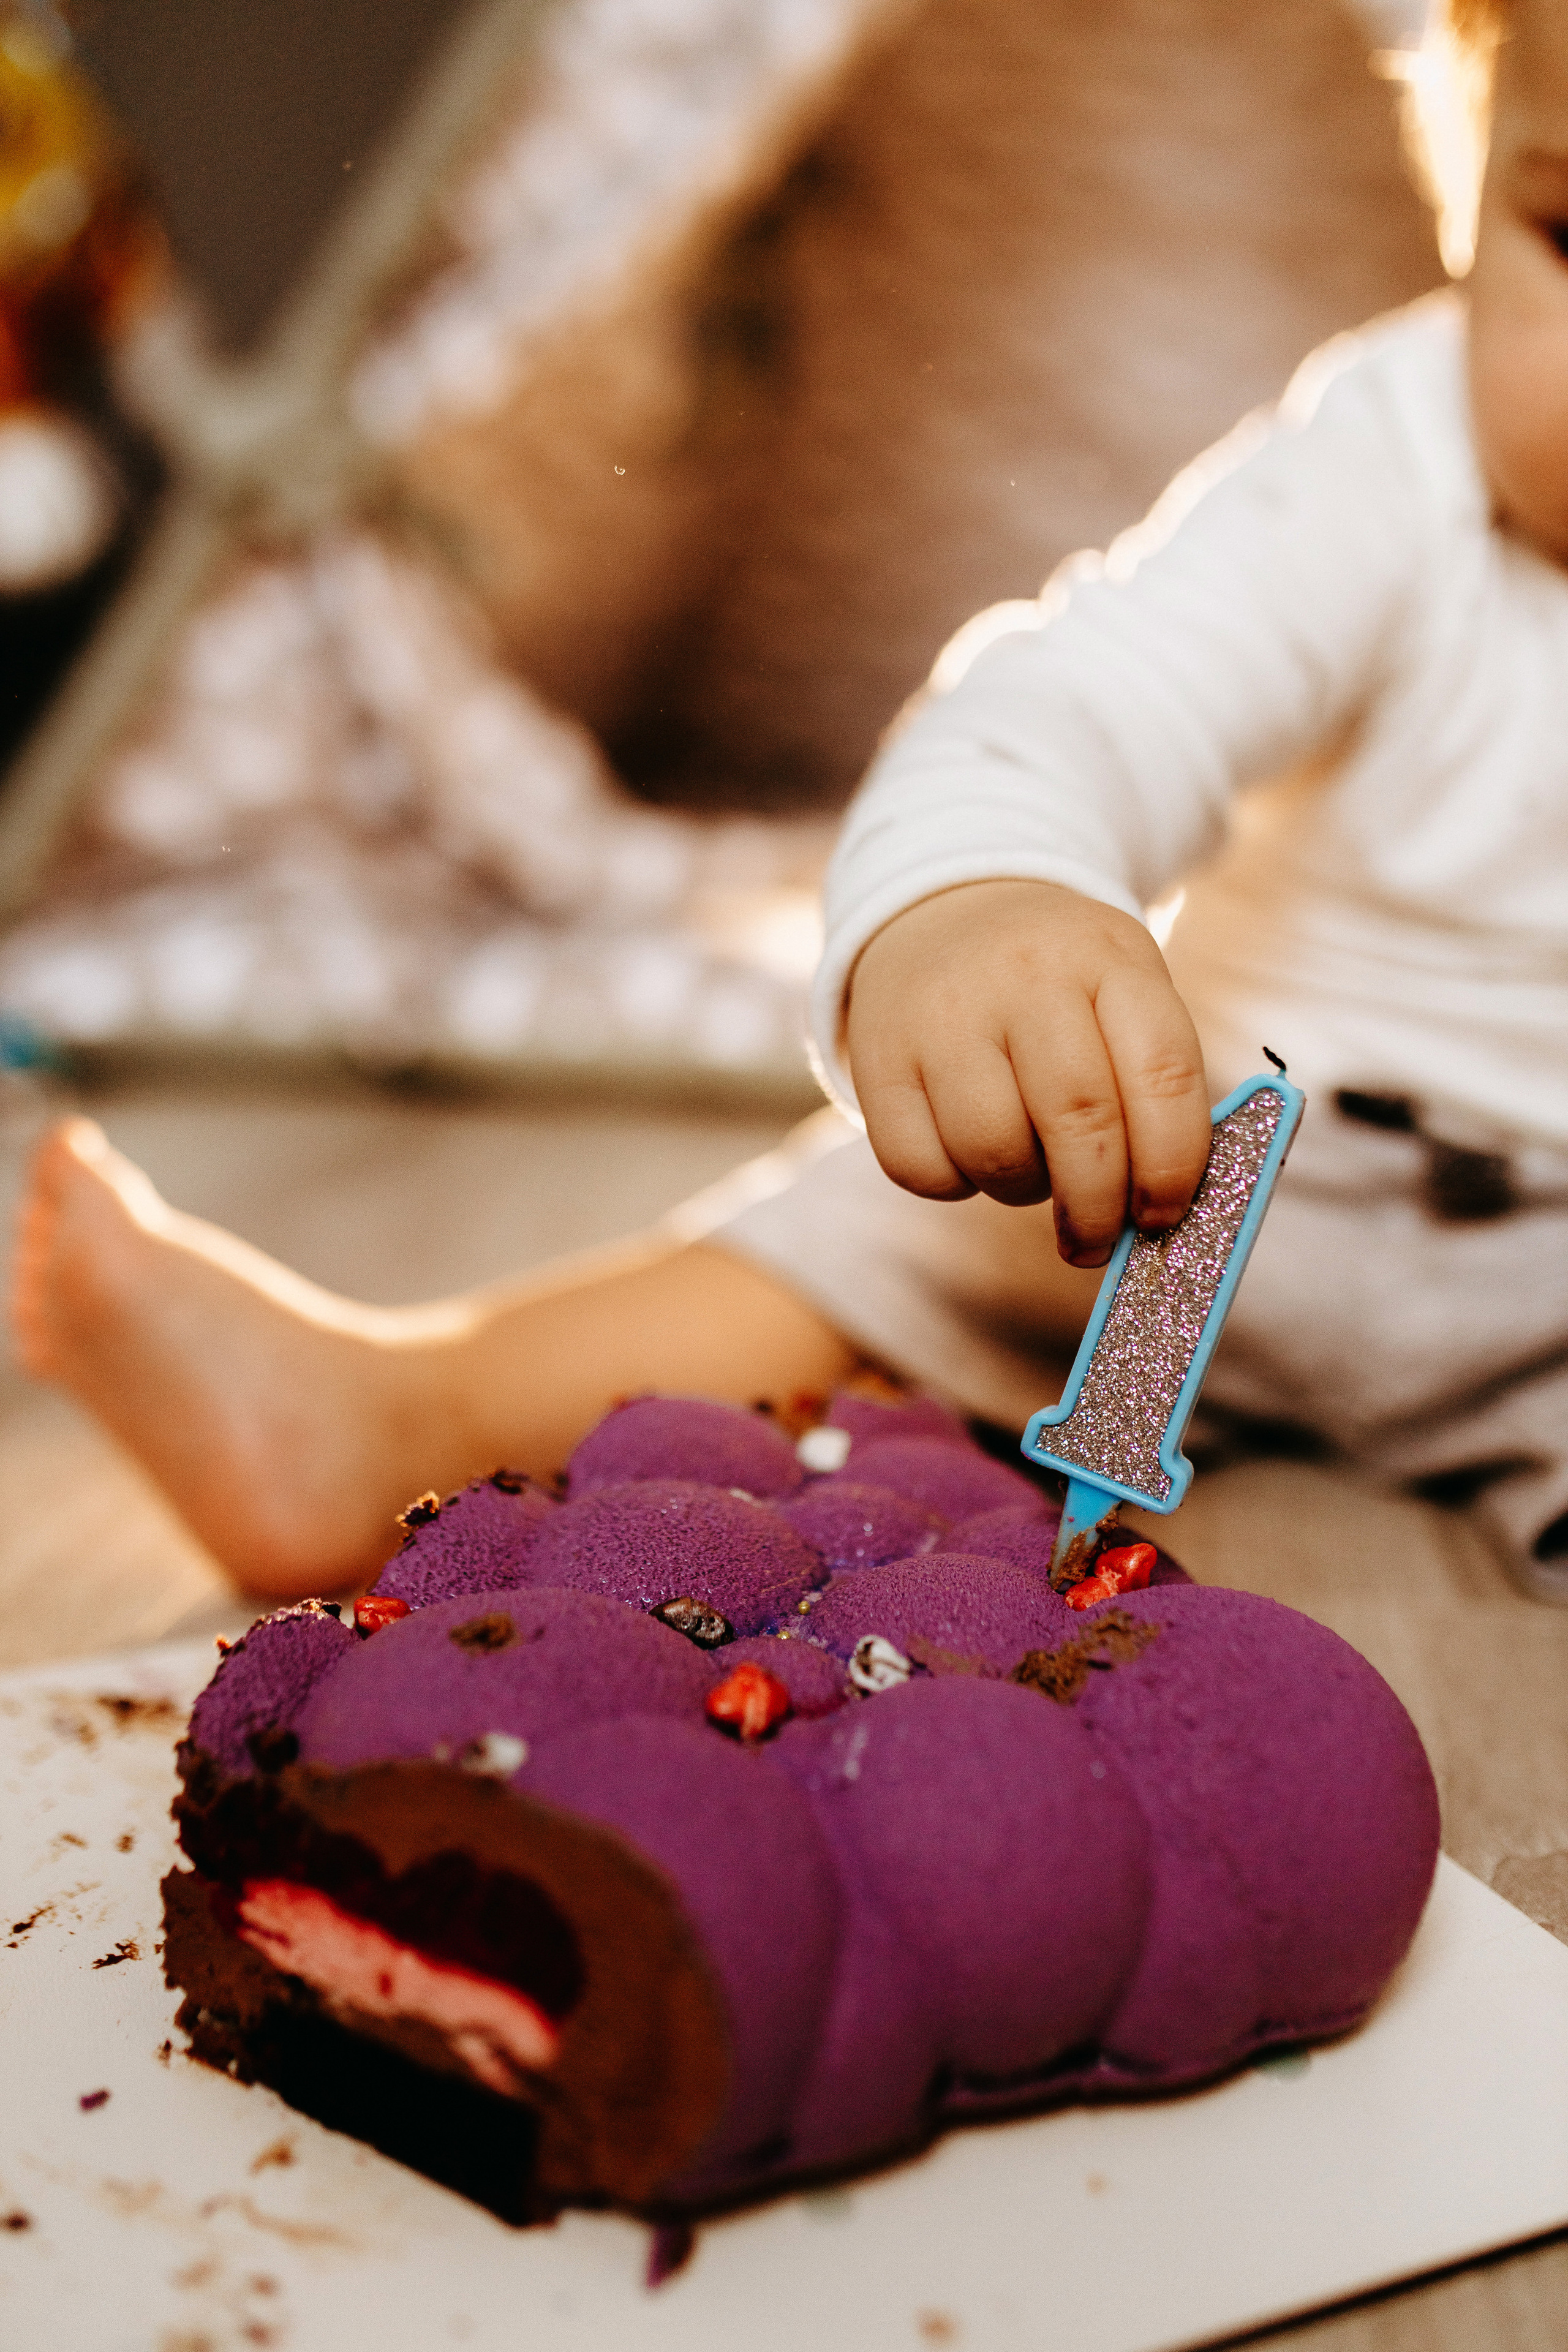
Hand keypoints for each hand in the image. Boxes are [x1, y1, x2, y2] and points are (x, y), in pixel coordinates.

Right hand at [843, 879, 1210, 1265]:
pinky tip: (968, 1152)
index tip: (1164, 1217)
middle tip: (1099, 1241)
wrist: (944, 912)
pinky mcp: (878, 1059)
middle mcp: (1025, 976)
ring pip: (994, 1151)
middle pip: (1080, 1120)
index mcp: (1108, 957)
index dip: (1172, 1165)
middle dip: (1099, 1206)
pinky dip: (954, 1186)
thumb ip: (1156, 1090)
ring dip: (1022, 1190)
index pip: (1162, 1073)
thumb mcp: (1123, 991)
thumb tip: (1162, 1215)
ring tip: (1029, 1165)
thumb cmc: (1060, 986)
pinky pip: (920, 1169)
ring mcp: (943, 1014)